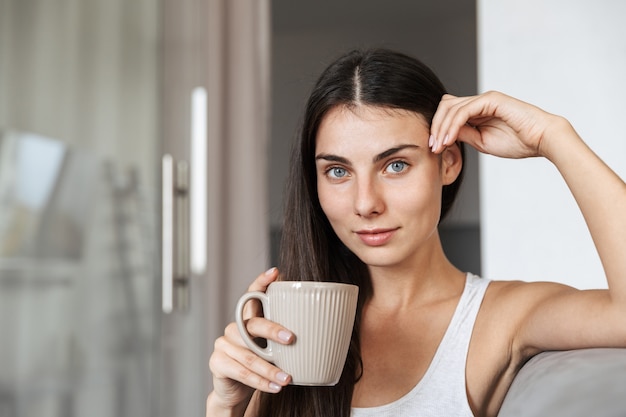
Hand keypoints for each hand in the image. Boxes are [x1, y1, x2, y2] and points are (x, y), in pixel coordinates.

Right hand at [207, 268, 294, 414]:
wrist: (236, 390)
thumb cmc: (261, 364)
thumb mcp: (274, 348)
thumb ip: (286, 335)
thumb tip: (324, 327)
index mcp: (248, 318)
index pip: (252, 294)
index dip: (261, 282)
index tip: (276, 272)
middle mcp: (234, 327)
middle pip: (252, 324)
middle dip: (272, 330)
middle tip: (291, 338)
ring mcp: (223, 344)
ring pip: (248, 355)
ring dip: (270, 368)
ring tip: (287, 378)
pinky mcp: (217, 362)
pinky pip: (241, 372)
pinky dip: (260, 381)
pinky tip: (275, 387)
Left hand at [429, 91, 566, 158]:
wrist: (541, 140)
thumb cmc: (517, 142)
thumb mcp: (481, 142)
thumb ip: (463, 134)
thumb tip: (443, 134)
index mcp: (477, 112)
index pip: (448, 113)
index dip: (437, 129)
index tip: (434, 149)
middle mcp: (479, 102)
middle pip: (445, 106)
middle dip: (435, 127)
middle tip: (433, 147)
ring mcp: (485, 99)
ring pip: (451, 107)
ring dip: (441, 128)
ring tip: (439, 146)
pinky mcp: (491, 99)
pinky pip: (464, 110)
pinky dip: (453, 125)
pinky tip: (449, 139)